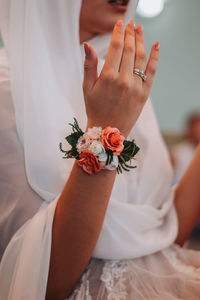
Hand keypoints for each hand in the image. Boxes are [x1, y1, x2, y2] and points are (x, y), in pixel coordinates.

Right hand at [83, 20, 159, 137]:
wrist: (108, 131)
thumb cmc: (95, 109)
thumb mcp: (87, 87)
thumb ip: (89, 65)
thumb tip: (87, 45)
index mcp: (108, 77)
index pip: (115, 47)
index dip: (118, 33)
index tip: (120, 24)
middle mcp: (124, 80)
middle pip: (129, 50)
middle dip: (130, 34)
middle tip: (131, 24)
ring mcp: (136, 87)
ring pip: (141, 58)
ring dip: (141, 41)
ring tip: (139, 30)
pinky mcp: (144, 94)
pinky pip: (152, 71)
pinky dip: (155, 57)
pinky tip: (156, 45)